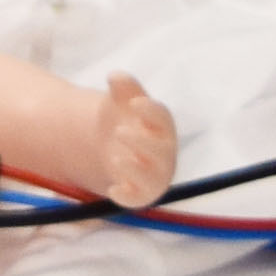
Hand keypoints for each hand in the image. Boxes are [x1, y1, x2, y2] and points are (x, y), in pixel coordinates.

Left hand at [87, 70, 175, 208]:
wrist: (113, 146)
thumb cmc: (125, 118)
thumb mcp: (120, 100)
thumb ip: (123, 87)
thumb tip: (115, 75)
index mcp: (160, 125)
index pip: (162, 117)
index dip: (151, 111)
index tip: (135, 102)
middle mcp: (162, 151)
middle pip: (159, 149)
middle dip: (141, 141)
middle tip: (118, 132)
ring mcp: (153, 174)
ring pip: (151, 177)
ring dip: (135, 169)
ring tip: (115, 159)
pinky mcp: (140, 193)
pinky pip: (137, 199)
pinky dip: (127, 196)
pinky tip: (112, 189)